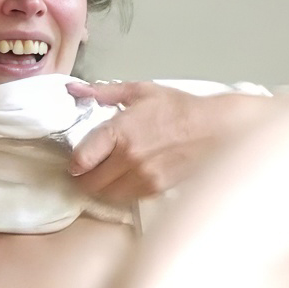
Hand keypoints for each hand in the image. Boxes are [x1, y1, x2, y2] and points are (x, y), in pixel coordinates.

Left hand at [67, 81, 268, 203]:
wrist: (214, 129)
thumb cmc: (178, 108)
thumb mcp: (140, 92)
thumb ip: (103, 92)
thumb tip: (75, 88)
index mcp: (120, 131)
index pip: (81, 159)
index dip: (74, 162)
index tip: (77, 160)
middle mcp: (129, 158)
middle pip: (90, 182)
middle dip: (84, 177)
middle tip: (88, 170)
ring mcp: (142, 177)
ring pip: (105, 195)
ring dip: (101, 188)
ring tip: (106, 175)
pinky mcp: (155, 190)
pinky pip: (125, 199)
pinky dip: (120, 193)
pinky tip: (125, 179)